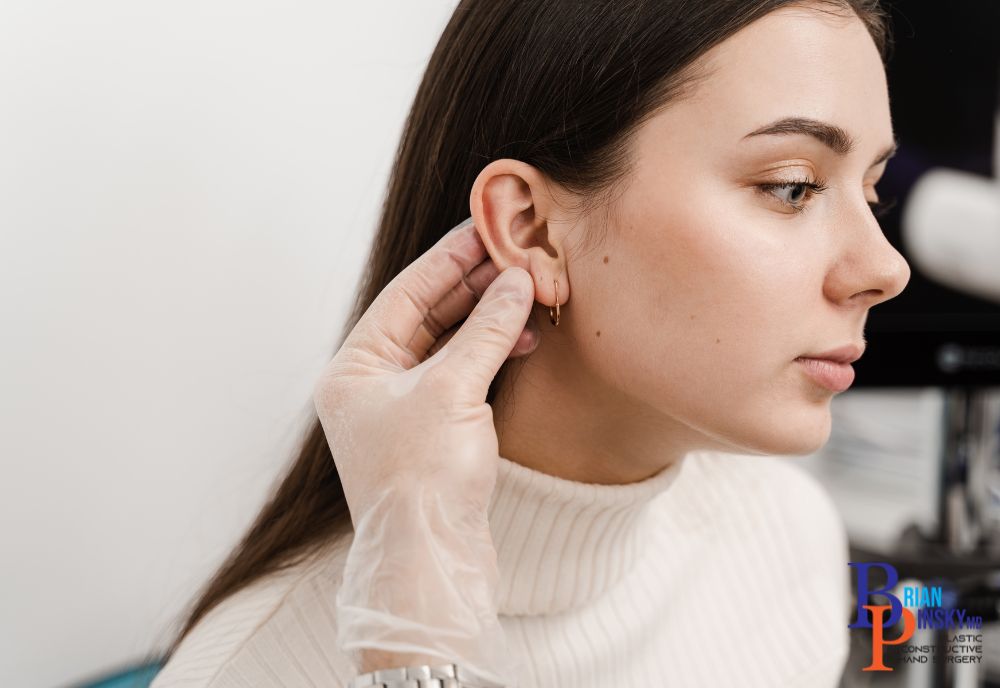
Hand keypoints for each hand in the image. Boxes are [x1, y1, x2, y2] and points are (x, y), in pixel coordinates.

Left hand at [312, 217, 535, 685]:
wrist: (431, 562)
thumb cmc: (423, 480)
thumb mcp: (454, 391)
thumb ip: (486, 329)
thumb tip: (514, 280)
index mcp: (352, 369)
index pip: (405, 294)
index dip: (449, 259)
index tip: (485, 228)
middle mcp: (370, 385)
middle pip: (426, 315)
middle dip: (473, 286)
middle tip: (515, 254)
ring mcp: (400, 408)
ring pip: (447, 344)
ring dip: (487, 320)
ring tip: (527, 292)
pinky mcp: (431, 432)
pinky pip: (461, 374)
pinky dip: (490, 355)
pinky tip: (521, 338)